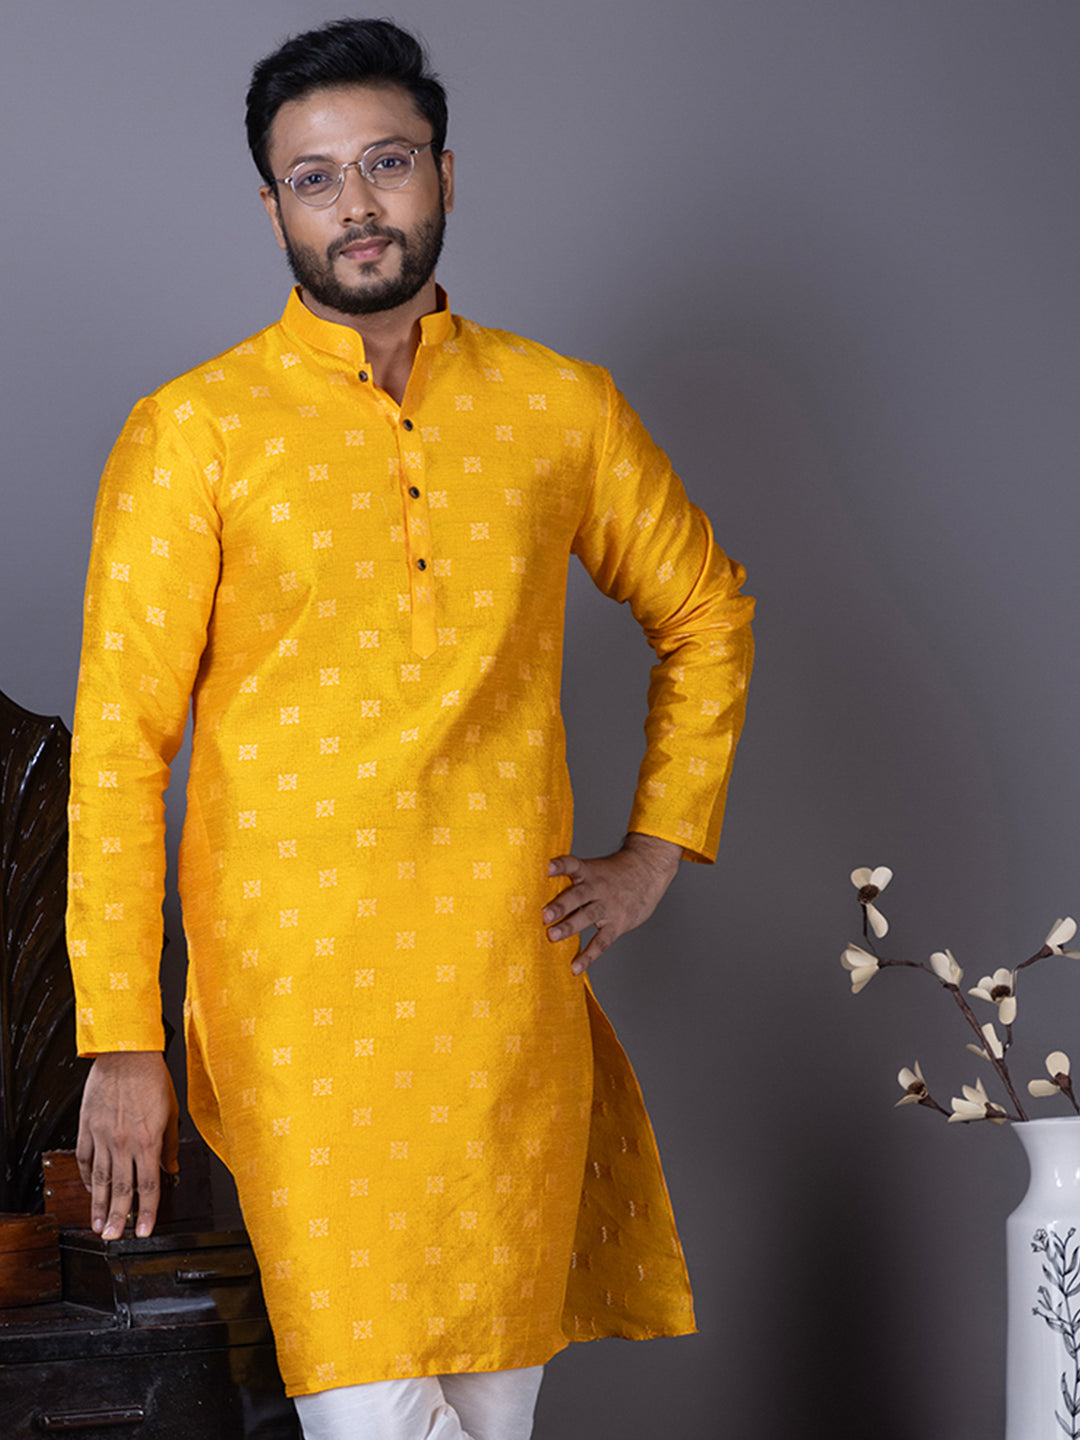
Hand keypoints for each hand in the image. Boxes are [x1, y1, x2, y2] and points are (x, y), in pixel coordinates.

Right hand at [76, 1052, 179, 1239]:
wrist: (125, 1054)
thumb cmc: (151, 1077)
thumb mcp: (172, 1111)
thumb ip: (171, 1144)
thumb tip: (172, 1168)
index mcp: (148, 1140)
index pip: (150, 1186)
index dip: (148, 1212)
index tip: (145, 1230)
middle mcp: (124, 1143)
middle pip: (122, 1190)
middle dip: (119, 1218)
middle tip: (115, 1238)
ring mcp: (103, 1137)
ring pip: (101, 1180)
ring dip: (100, 1205)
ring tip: (98, 1225)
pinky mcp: (87, 1128)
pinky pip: (86, 1159)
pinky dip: (88, 1177)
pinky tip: (91, 1189)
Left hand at [543, 832, 681, 974]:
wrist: (648, 872)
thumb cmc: (612, 874)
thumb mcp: (593, 869)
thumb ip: (571, 881)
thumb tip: (537, 892)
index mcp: (588, 872)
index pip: (572, 864)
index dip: (560, 865)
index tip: (547, 867)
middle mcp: (597, 888)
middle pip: (578, 895)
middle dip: (561, 905)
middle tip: (544, 915)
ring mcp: (608, 906)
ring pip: (588, 916)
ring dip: (569, 926)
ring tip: (552, 936)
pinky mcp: (617, 924)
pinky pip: (602, 941)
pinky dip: (589, 955)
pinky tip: (575, 967)